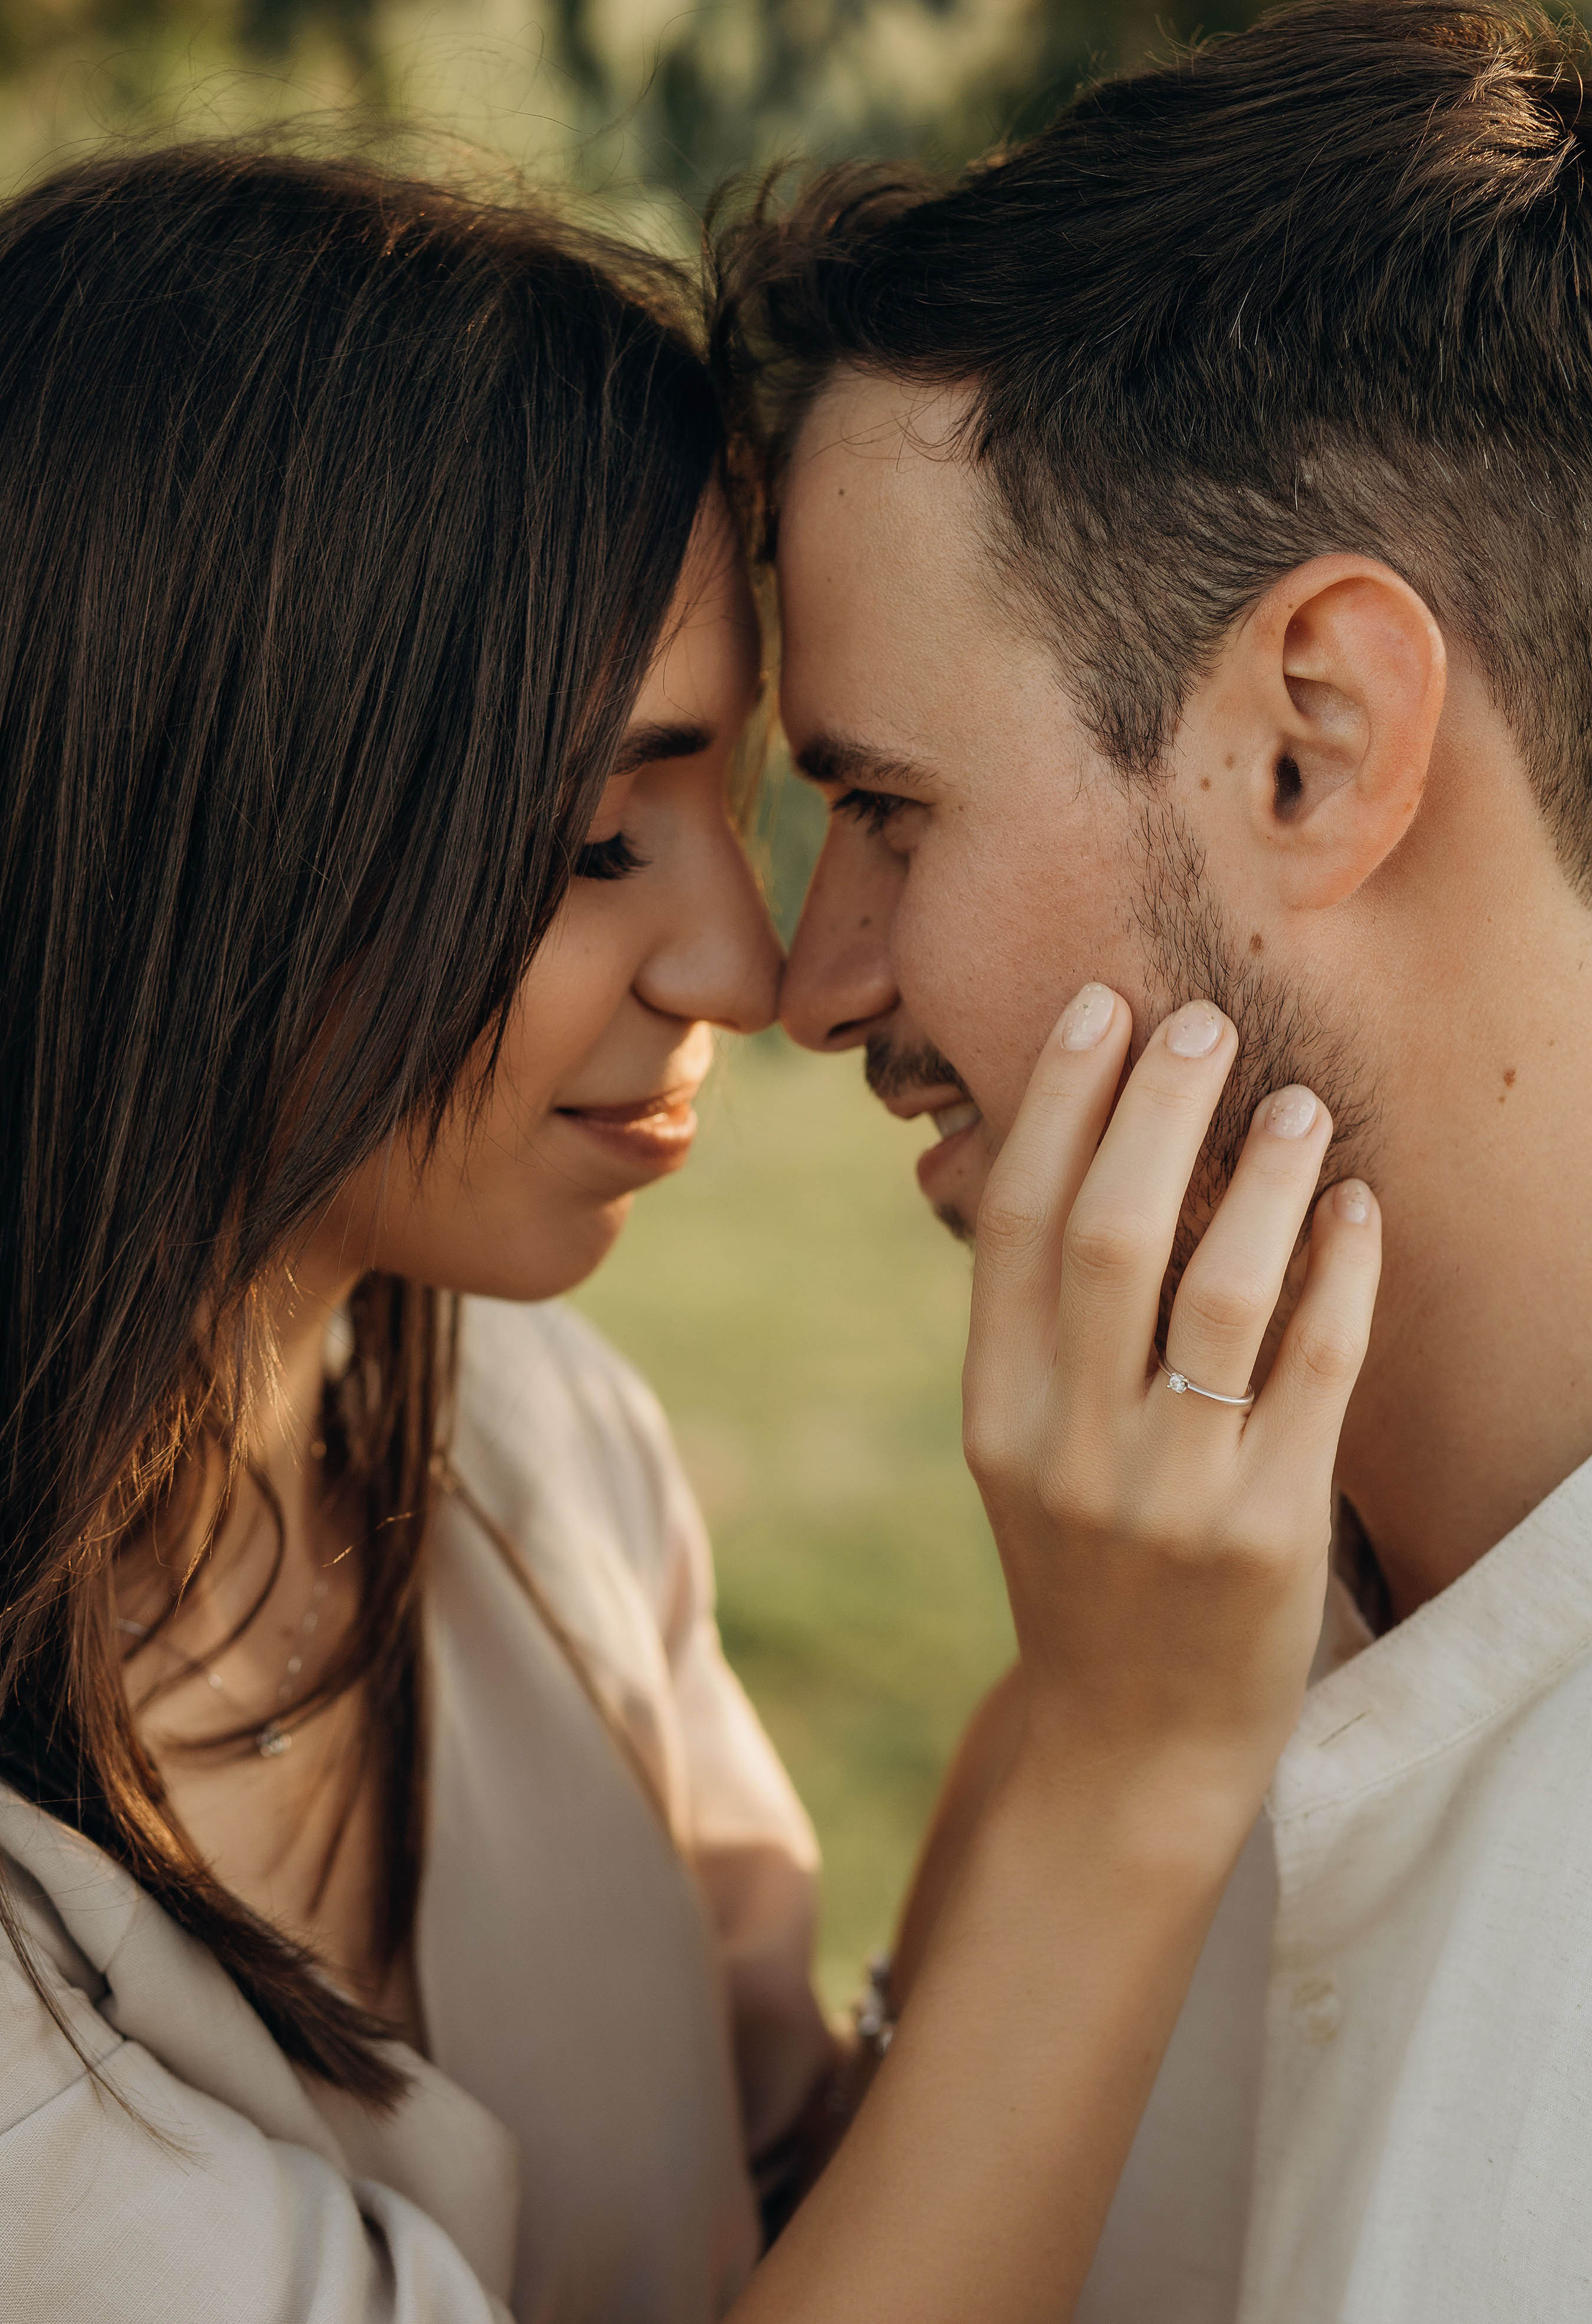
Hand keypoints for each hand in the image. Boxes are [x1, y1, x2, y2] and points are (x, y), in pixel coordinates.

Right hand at [963, 984, 1379, 1818]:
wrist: (1132, 1736)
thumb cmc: (1087, 1564)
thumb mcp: (1029, 1450)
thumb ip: (1047, 1328)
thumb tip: (1098, 1149)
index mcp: (995, 1414)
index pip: (1019, 1224)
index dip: (1060, 1103)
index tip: (1102, 1008)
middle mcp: (1067, 1448)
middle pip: (1111, 1235)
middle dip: (1156, 1111)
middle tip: (1203, 1025)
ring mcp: (1167, 1494)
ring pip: (1218, 1292)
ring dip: (1264, 1178)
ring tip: (1301, 1102)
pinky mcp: (1268, 1533)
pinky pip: (1317, 1368)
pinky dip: (1341, 1273)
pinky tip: (1357, 1208)